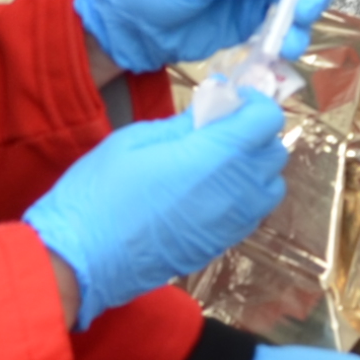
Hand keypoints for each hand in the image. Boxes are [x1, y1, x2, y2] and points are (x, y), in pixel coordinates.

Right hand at [20, 89, 290, 320]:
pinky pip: (253, 213)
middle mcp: (234, 190)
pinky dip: (245, 195)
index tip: (232, 100)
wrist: (84, 260)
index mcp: (213, 156)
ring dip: (254, 168)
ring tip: (218, 162)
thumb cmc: (100, 192)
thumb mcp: (135, 140)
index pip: (266, 120)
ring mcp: (231, 223)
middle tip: (221, 128)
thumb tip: (212, 108)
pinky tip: (210, 190)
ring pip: (271, 187)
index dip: (254, 103)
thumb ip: (182, 124)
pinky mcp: (222, 245)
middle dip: (255, 134)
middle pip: (274, 153)